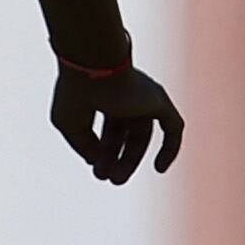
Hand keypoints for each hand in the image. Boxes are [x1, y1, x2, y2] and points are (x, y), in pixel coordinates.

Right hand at [51, 62, 183, 182]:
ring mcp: (145, 97)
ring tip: (116, 180)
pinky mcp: (159, 100)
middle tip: (106, 178)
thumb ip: (84, 145)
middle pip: (126, 132)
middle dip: (115, 156)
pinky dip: (170, 148)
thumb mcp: (70, 124)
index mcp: (106, 93)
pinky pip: (174, 128)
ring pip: (143, 134)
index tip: (92, 164)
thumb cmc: (76, 90)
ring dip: (130, 159)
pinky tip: (160, 169)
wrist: (92, 65)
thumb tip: (97, 162)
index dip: (102, 149)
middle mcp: (127, 94)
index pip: (110, 126)